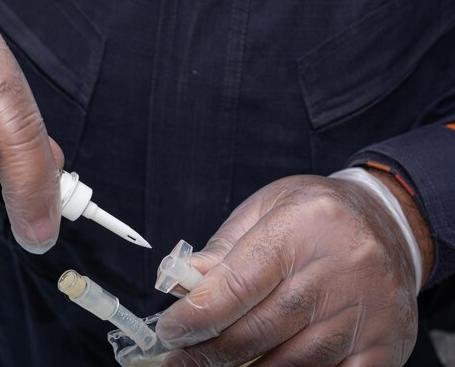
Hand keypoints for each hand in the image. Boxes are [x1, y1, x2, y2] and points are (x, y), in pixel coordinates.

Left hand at [156, 174, 425, 366]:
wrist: (391, 222)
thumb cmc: (317, 214)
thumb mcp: (265, 209)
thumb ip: (223, 249)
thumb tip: (184, 290)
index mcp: (301, 225)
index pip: (237, 284)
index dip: (196, 316)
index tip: (169, 330)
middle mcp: (339, 268)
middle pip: (260, 329)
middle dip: (210, 351)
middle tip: (179, 358)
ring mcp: (367, 310)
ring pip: (291, 361)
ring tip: (212, 366)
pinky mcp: (387, 343)